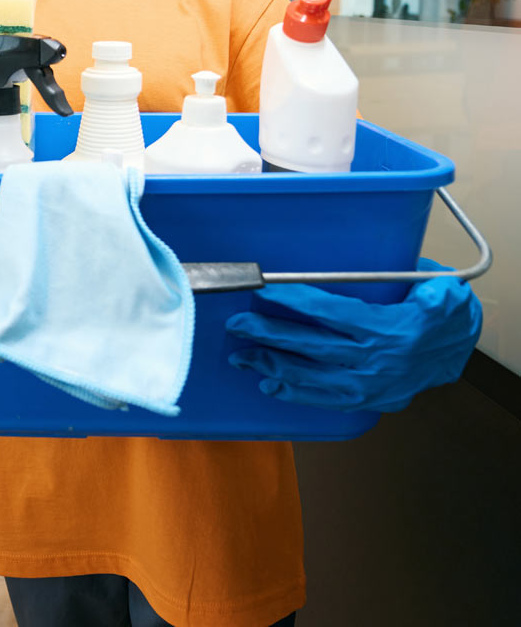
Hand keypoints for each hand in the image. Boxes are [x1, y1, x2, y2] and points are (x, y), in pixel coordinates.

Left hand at [225, 260, 482, 411]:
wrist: (454, 354)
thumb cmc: (437, 316)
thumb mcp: (444, 295)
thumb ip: (436, 294)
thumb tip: (430, 291)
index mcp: (388, 329)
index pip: (331, 312)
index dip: (295, 301)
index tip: (263, 289)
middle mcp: (373, 361)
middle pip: (311, 345)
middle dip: (269, 334)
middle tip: (236, 324)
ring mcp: (367, 385)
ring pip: (310, 376)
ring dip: (272, 365)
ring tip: (241, 356)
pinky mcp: (365, 400)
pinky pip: (323, 399)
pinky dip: (294, 393)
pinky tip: (268, 384)